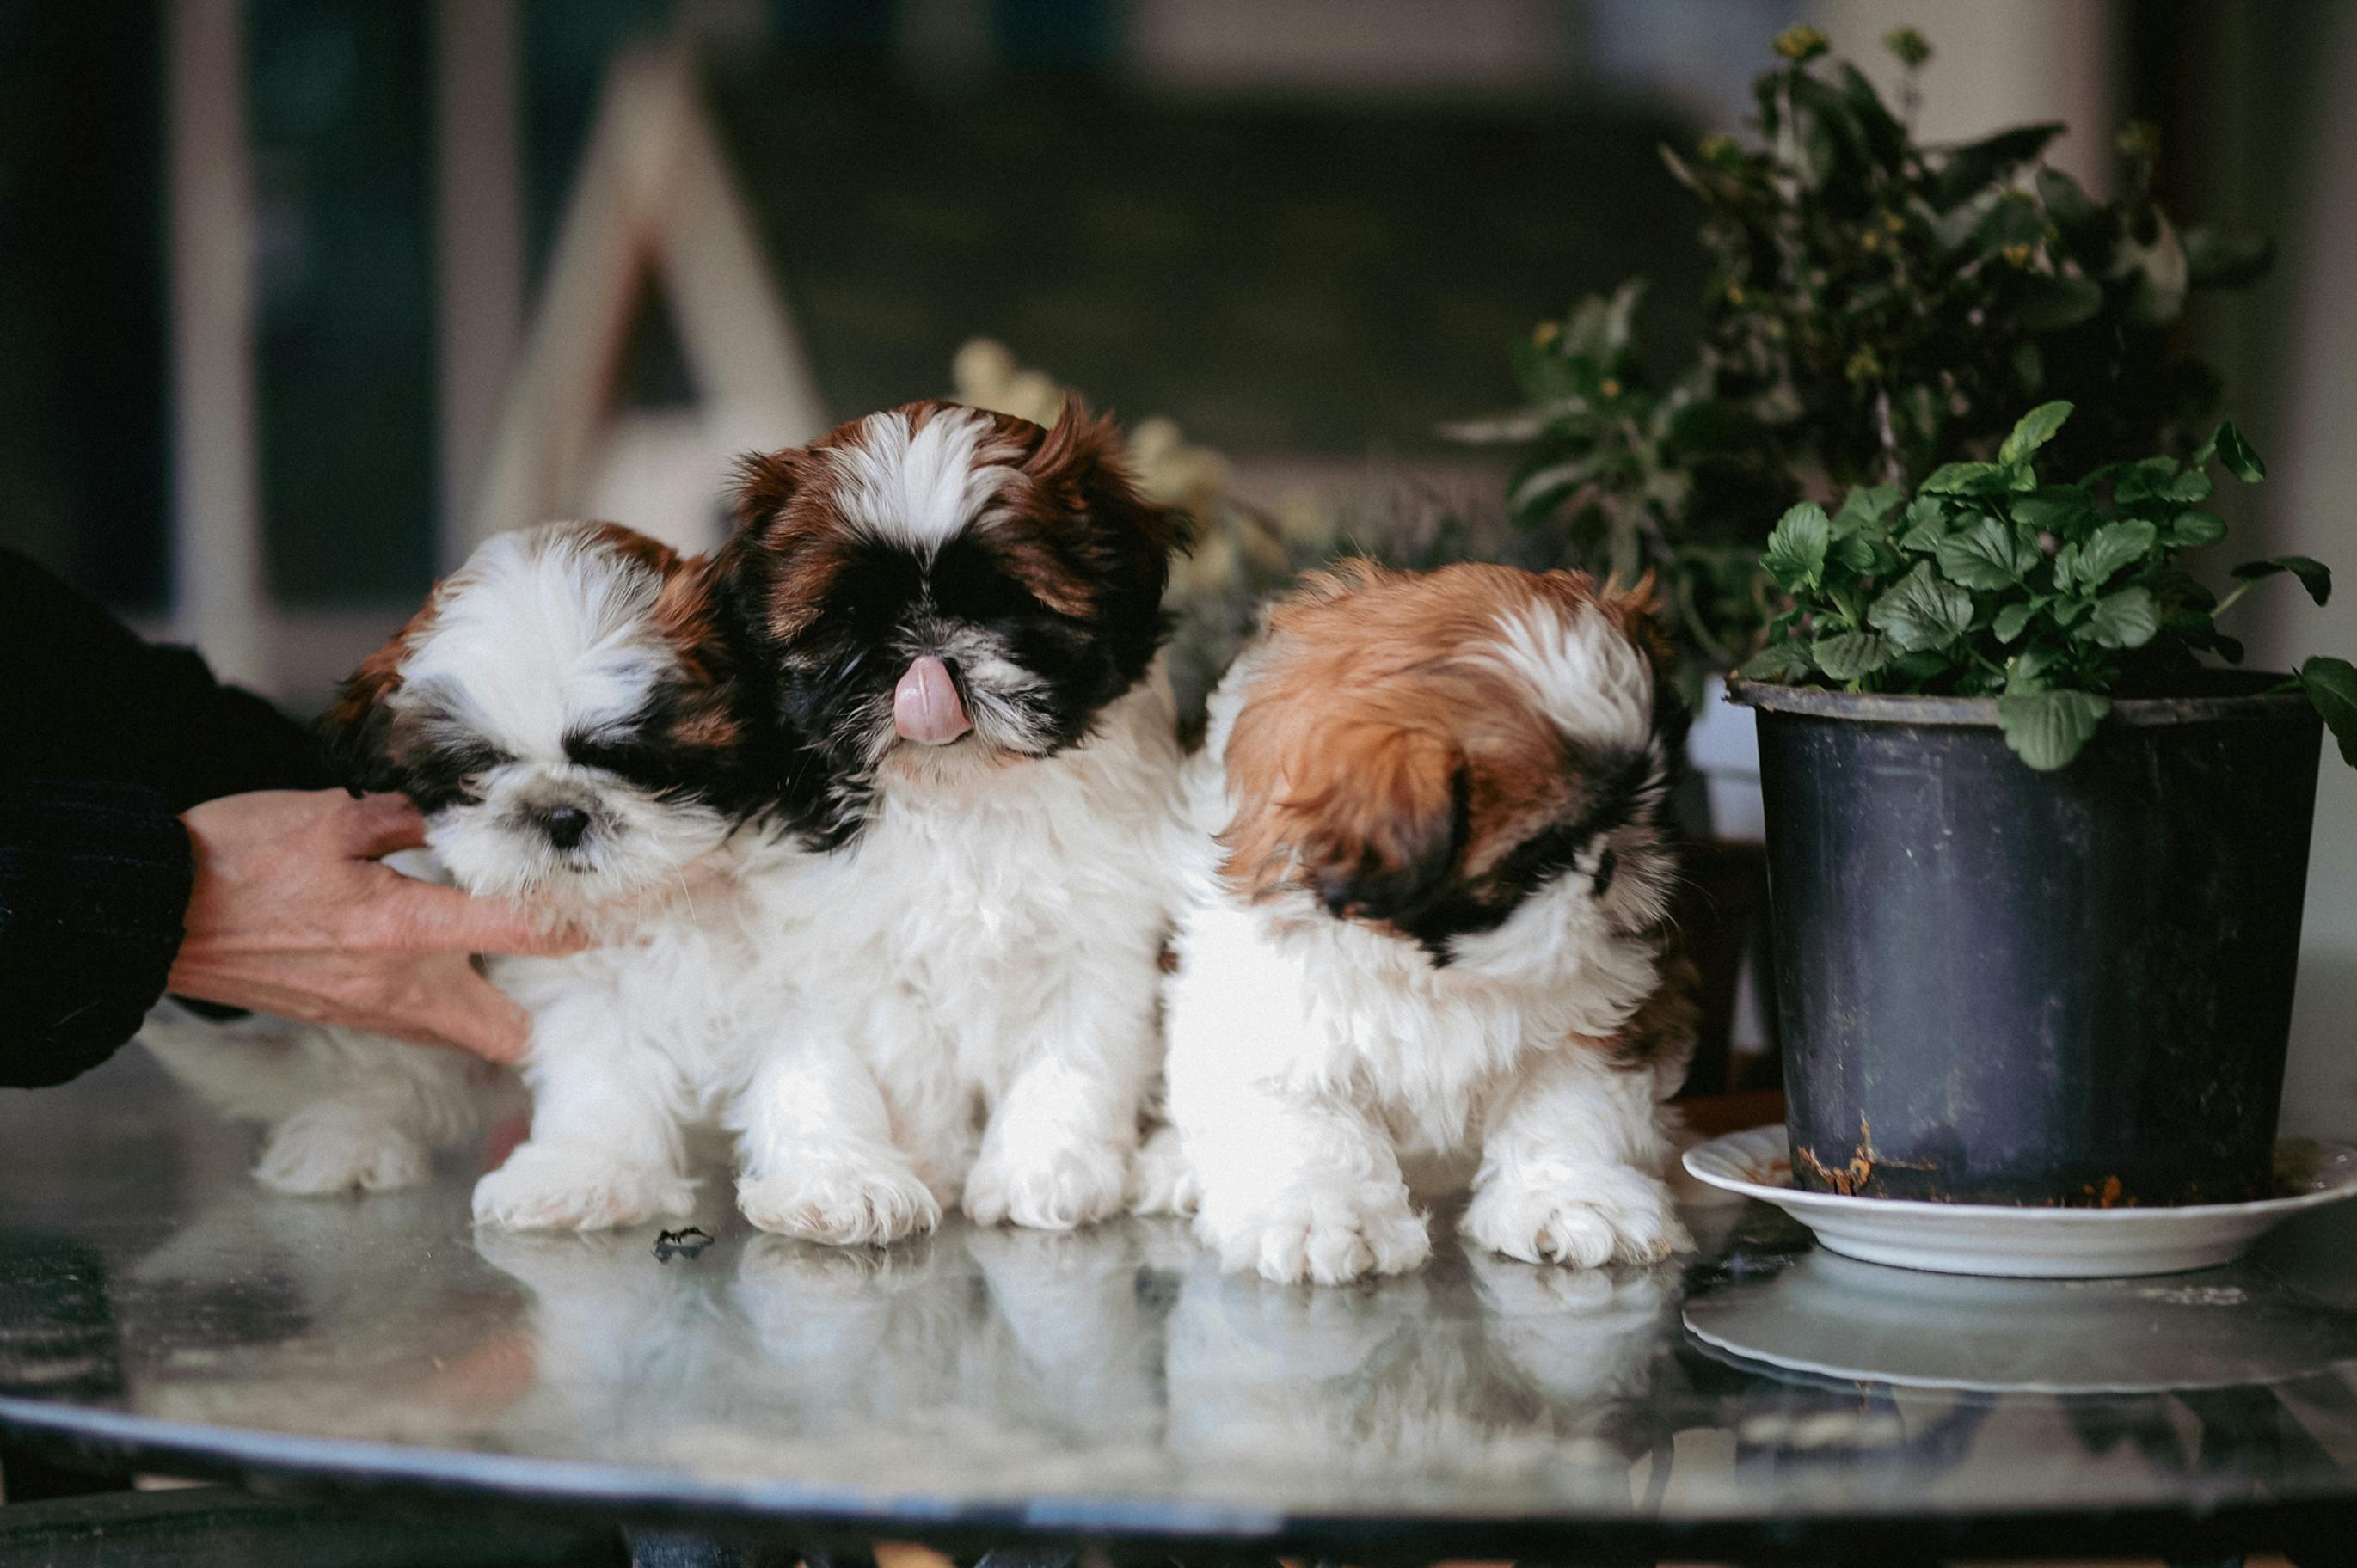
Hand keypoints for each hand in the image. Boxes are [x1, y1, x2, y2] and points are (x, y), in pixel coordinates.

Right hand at [167, 790, 588, 1062]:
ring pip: (460, 1034)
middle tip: (566, 977)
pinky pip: (415, 1022)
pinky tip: (446, 962)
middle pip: (504, 1036)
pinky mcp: (340, 1016)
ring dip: (493, 1010)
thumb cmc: (235, 859)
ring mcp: (368, 1012)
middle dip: (542, 1018)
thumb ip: (408, 819)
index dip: (580, 929)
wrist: (148, 912)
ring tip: (516, 967)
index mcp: (405, 931)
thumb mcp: (330, 817)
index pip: (521, 934)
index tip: (621, 921)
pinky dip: (444, 1003)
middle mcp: (398, 988)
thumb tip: (457, 818)